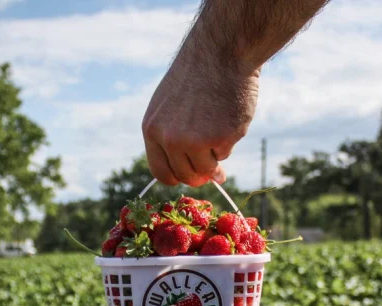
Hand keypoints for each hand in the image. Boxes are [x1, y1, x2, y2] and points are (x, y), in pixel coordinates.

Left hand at [141, 36, 259, 186]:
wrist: (221, 53)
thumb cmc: (196, 78)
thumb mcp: (170, 107)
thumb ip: (175, 139)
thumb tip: (201, 175)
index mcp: (152, 129)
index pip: (161, 172)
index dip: (177, 176)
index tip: (190, 173)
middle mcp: (170, 139)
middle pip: (185, 175)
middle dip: (199, 173)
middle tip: (213, 165)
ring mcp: (195, 141)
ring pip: (206, 170)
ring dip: (214, 157)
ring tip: (217, 129)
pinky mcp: (220, 138)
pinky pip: (225, 154)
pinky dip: (228, 142)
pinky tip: (227, 117)